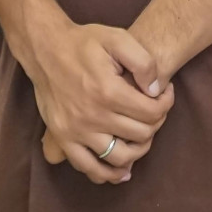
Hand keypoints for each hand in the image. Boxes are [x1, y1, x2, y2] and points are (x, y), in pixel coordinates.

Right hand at [25, 21, 173, 185]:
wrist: (45, 49)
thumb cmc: (83, 42)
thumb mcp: (117, 38)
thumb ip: (143, 62)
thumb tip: (156, 91)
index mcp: (109, 91)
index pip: (153, 112)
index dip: (166, 103)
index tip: (163, 93)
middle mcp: (93, 116)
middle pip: (141, 135)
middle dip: (155, 123)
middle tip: (153, 110)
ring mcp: (76, 131)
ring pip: (119, 157)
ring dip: (138, 150)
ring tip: (141, 135)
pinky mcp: (63, 138)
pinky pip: (88, 167)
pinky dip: (107, 173)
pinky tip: (121, 170)